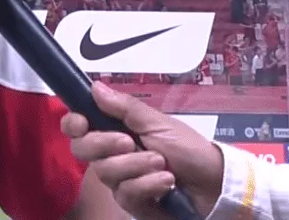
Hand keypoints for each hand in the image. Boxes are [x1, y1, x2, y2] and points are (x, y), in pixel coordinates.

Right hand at [60, 83, 223, 219]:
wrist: (215, 183)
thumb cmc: (189, 149)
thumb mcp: (159, 123)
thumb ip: (125, 108)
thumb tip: (94, 86)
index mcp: (115, 130)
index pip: (79, 127)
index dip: (73, 124)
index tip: (81, 122)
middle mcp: (112, 154)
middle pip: (82, 149)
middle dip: (105, 144)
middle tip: (129, 142)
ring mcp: (120, 179)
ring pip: (105, 172)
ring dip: (136, 165)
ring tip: (162, 164)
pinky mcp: (131, 202)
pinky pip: (125, 193)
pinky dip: (148, 185)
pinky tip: (166, 182)